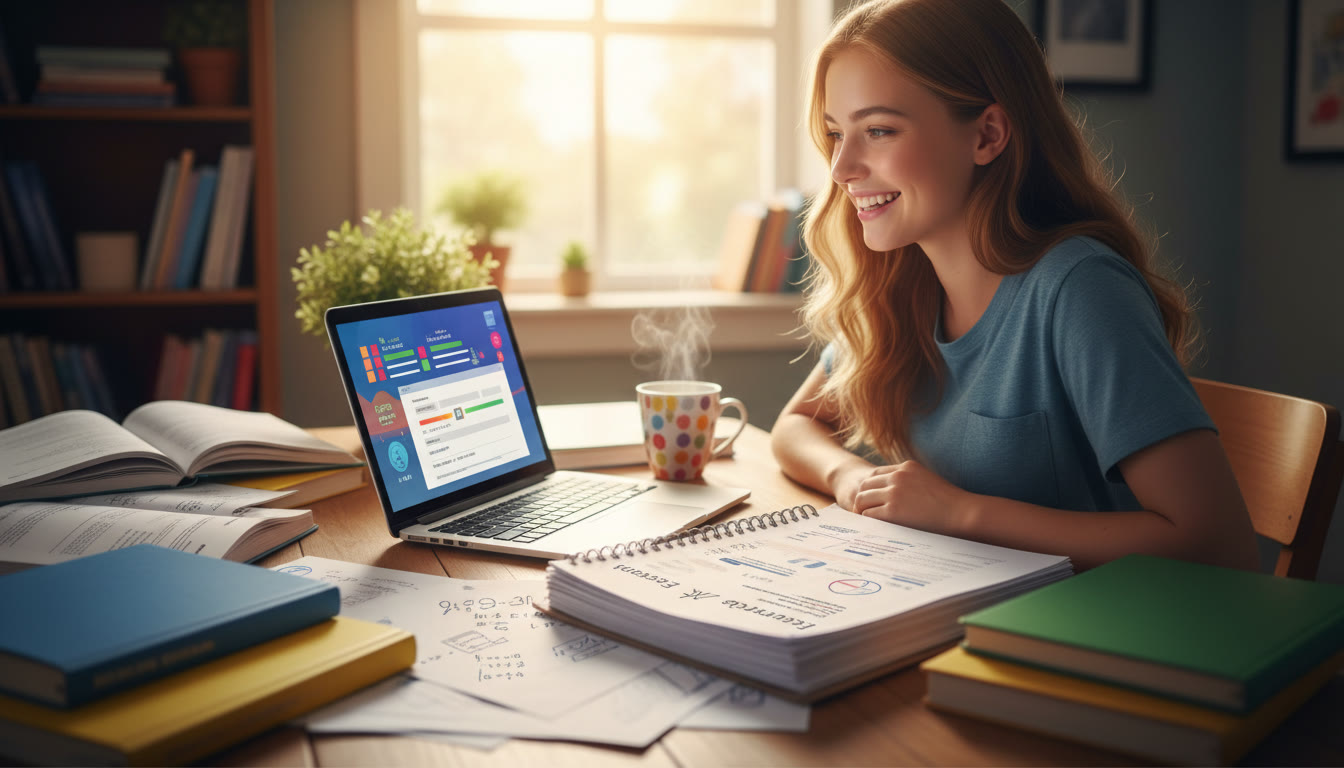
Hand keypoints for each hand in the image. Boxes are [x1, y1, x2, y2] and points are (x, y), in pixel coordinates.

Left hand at [850, 460, 971, 535]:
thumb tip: (895, 493)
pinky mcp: (893, 511)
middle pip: (865, 485)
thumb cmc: (950, 502)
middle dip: (862, 498)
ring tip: (865, 521)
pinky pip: (869, 514)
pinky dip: (867, 521)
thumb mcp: (928, 480)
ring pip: (862, 499)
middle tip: (862, 512)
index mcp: (906, 467)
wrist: (962, 513)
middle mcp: (897, 477)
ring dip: (862, 510)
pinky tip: (872, 527)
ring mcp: (894, 493)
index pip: (876, 474)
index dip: (871, 488)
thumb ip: (910, 481)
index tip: (870, 499)